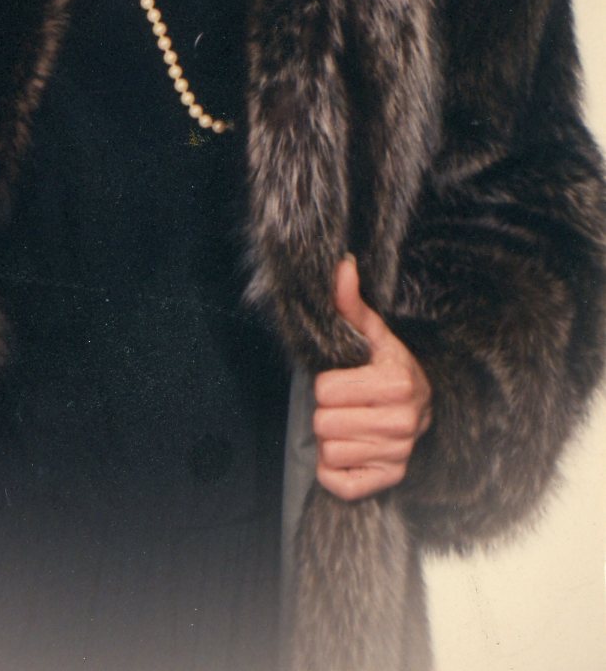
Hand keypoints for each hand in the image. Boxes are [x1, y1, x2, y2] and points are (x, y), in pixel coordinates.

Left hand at [313, 256, 432, 500]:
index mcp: (396, 383)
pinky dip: (335, 471)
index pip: (325, 390)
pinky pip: (339, 483)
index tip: (345, 381)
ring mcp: (398, 455)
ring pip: (329, 452)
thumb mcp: (373, 335)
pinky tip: (350, 450)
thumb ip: (351, 303)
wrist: (423, 407)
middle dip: (327, 413)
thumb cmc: (388, 367)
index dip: (326, 384)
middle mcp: (403, 422)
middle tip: (346, 405)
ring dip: (331, 439)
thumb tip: (342, 265)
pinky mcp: (389, 481)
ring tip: (351, 424)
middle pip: (324, 423)